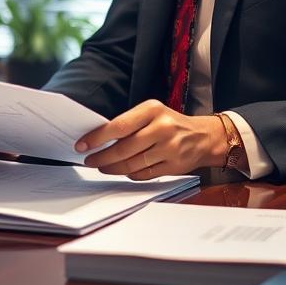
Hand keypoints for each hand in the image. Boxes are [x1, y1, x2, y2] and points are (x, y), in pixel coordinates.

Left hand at [76, 100, 227, 178]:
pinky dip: (130, 174)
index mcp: (152, 110)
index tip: (82, 145)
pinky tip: (122, 171)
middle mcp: (162, 128)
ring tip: (102, 166)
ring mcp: (170, 148)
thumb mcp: (151, 113)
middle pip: (124, 148)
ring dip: (113, 168)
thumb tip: (98, 138)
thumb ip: (128, 123)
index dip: (97, 138)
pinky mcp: (174, 166)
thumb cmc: (169, 123)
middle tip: (89, 160)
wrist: (203, 137)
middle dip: (102, 157)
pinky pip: (144, 174)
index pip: (118, 126)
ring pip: (133, 164)